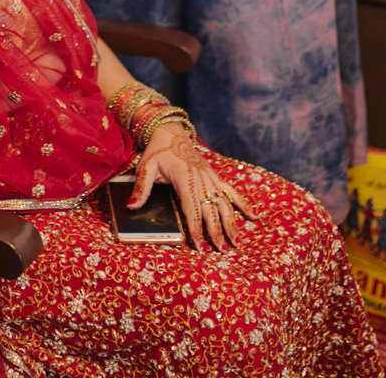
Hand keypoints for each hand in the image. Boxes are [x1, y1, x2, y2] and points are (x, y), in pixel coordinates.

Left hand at [131, 126, 256, 251]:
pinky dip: (244, 203)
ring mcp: (211, 179)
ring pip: (224, 204)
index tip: (200, 247)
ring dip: (231, 224)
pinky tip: (255, 216)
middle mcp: (201, 180)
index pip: (192, 209)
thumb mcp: (146, 167)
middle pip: (211, 211)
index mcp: (185, 179)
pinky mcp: (215, 177)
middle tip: (222, 251)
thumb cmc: (158, 151)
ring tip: (236, 243)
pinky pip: (231, 192)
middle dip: (217, 232)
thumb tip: (131, 207)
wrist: (172, 133)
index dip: (196, 229)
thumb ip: (141, 188)